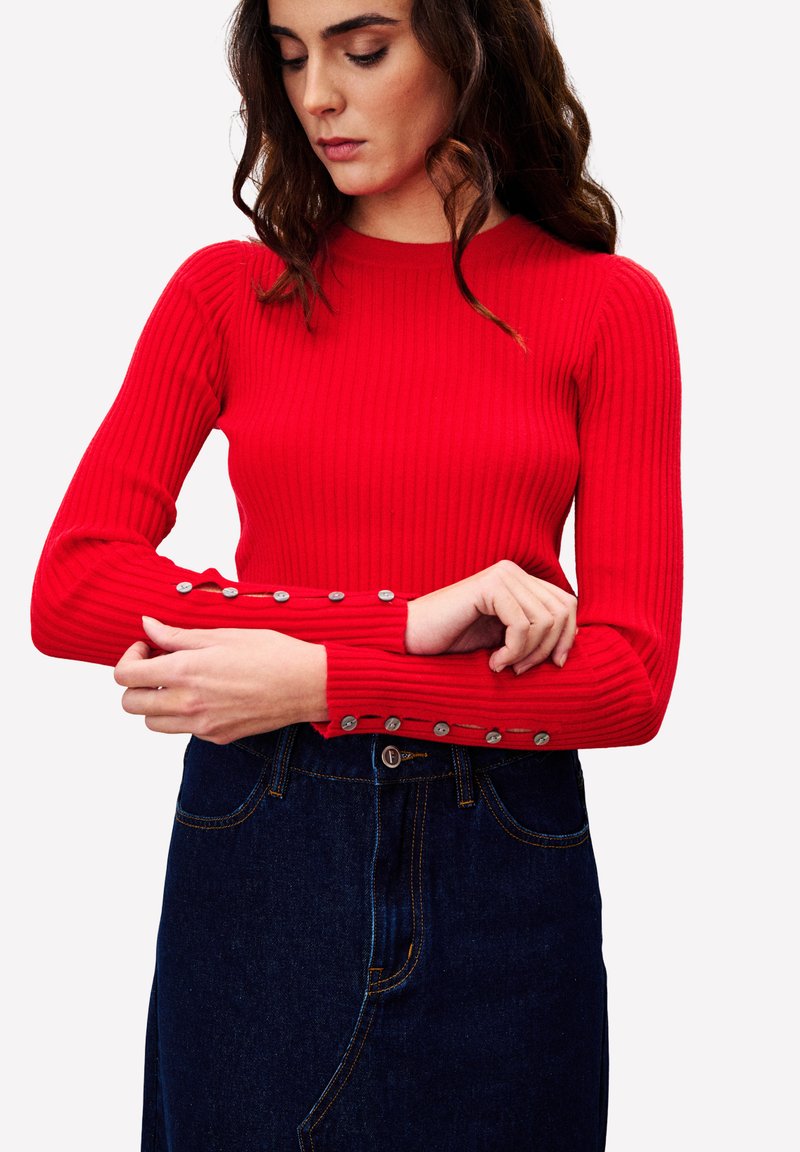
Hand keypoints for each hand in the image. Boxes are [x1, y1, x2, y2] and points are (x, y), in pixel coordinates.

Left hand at [113, 616, 328, 742]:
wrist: (308, 684)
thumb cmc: (272, 653)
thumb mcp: (222, 635)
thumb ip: (178, 636)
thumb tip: (148, 626)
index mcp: (185, 672)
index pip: (125, 676)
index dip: (128, 658)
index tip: (146, 647)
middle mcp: (188, 704)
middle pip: (130, 704)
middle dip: (135, 682)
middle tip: (157, 664)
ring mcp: (202, 725)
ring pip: (152, 723)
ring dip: (155, 702)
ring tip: (178, 682)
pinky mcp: (217, 737)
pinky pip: (183, 730)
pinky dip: (183, 714)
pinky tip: (205, 694)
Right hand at [405, 560, 577, 673]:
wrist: (412, 637)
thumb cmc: (454, 640)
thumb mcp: (504, 637)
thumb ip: (535, 631)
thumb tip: (576, 634)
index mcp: (520, 579)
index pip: (566, 603)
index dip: (566, 637)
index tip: (551, 665)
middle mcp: (513, 571)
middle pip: (561, 611)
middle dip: (548, 649)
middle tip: (522, 670)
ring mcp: (502, 575)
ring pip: (543, 621)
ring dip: (528, 654)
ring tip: (504, 666)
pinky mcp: (489, 587)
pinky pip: (522, 626)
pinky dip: (512, 651)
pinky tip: (493, 662)